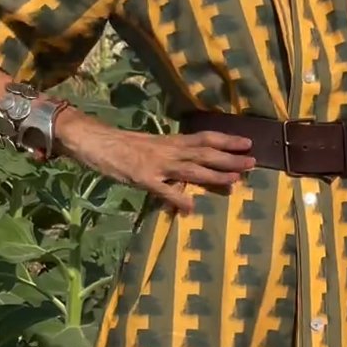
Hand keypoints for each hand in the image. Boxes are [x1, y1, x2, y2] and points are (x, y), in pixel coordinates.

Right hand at [55, 109, 254, 212]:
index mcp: (171, 142)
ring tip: (235, 181)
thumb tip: (190, 170)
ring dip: (213, 175)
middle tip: (253, 162)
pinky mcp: (141, 178)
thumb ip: (172, 158)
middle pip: (204, 153)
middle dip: (230, 159)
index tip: (248, 142)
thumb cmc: (121, 145)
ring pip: (190, 170)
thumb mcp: (151, 148)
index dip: (227, 140)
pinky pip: (161, 190)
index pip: (204, 138)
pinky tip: (190, 208)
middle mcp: (168, 151)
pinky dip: (176, 198)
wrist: (94, 140)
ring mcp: (156, 164)